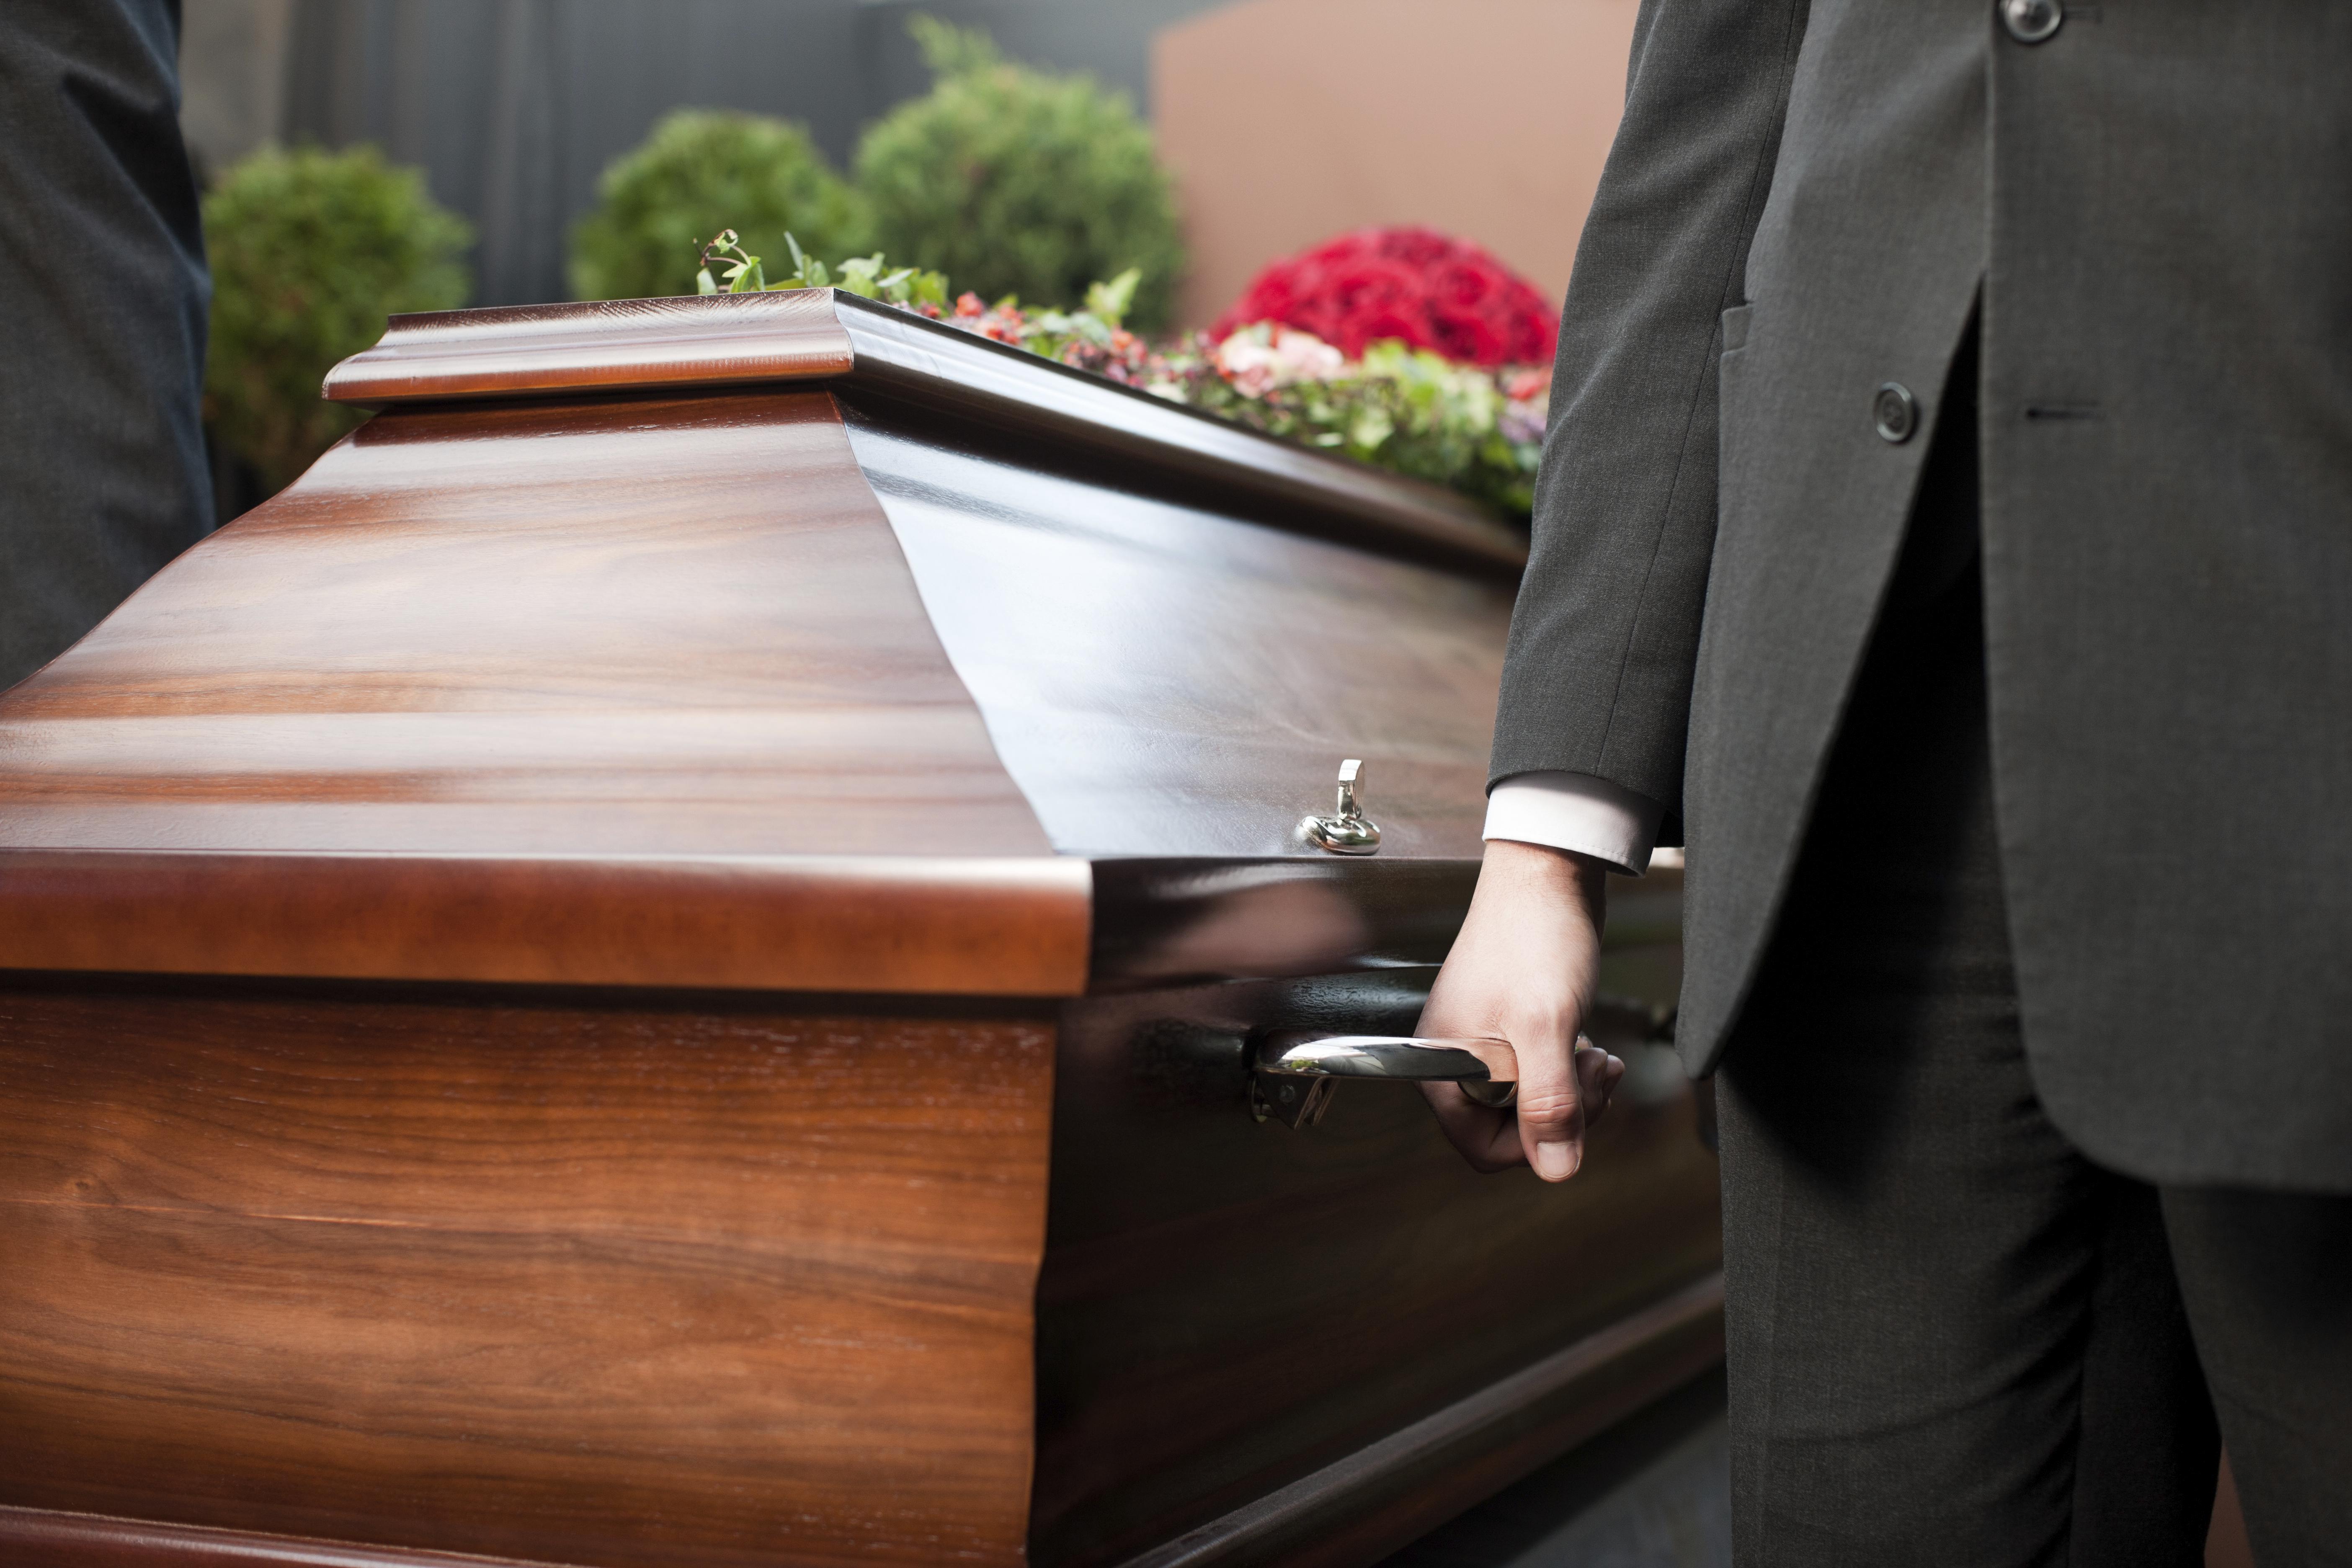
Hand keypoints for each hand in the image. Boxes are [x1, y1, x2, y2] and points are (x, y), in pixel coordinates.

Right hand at [1417, 838, 1622, 1180]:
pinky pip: (1542, 1076)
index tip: (1569, 1110)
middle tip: (1591, 1071)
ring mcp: (1484, 1047)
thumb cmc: (1533, 937)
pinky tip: (1588, 1043)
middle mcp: (1455, 1063)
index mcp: (1442, 1067)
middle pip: (1512, 1132)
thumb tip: (1556, 1170)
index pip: (1482, 1149)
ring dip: (1573, 1090)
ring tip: (1594, 1053)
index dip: (1533, 1143)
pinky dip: (1570, 1068)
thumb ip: (1547, 1103)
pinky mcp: (1510, 1031)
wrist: (1547, 875)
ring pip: (1533, 1105)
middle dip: (1562, 1111)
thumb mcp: (1545, 1027)